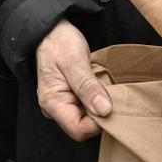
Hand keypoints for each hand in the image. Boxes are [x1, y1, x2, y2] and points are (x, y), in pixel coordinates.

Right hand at [35, 19, 110, 141]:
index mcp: (52, 103)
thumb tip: (104, 110)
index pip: (79, 129)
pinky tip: (98, 86)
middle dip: (100, 113)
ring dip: (99, 105)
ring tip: (101, 85)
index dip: (98, 122)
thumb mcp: (74, 61)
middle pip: (84, 127)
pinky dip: (97, 100)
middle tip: (106, 90)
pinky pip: (88, 109)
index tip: (109, 103)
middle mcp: (55, 109)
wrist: (52, 31)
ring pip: (88, 119)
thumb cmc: (59, 43)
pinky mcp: (70, 100)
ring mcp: (62, 105)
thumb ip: (88, 87)